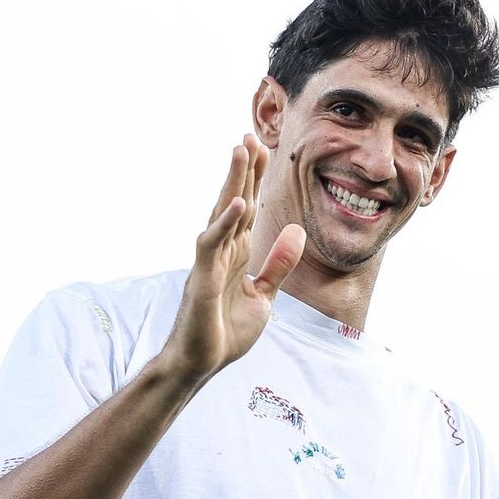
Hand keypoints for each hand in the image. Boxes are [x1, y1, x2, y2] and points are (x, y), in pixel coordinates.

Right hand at [159, 136, 305, 386]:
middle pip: (234, 202)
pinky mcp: (203, 278)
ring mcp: (210, 262)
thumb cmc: (225, 332)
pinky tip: (237, 203)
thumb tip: (297, 232)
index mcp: (236, 254)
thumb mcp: (263, 297)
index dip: (255, 180)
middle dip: (243, 170)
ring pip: (221, 214)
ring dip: (231, 182)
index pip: (248, 209)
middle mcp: (221, 251)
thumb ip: (279, 265)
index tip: (264, 150)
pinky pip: (212, 244)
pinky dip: (225, 223)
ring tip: (240, 151)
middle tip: (251, 135)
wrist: (202, 363)